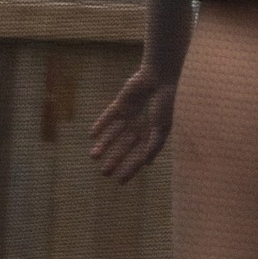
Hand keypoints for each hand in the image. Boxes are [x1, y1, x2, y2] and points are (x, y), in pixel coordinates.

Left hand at [89, 64, 177, 182]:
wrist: (161, 76)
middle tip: (105, 173)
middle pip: (125, 147)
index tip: (121, 182)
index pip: (140, 155)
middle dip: (115, 160)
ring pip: (114, 134)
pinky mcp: (121, 104)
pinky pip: (108, 116)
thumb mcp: (163, 127)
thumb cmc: (166, 102)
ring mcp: (130, 115)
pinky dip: (100, 125)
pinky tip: (92, 135)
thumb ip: (154, 145)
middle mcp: (140, 126)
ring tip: (93, 156)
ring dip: (104, 144)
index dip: (131, 169)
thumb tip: (147, 164)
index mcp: (153, 134)